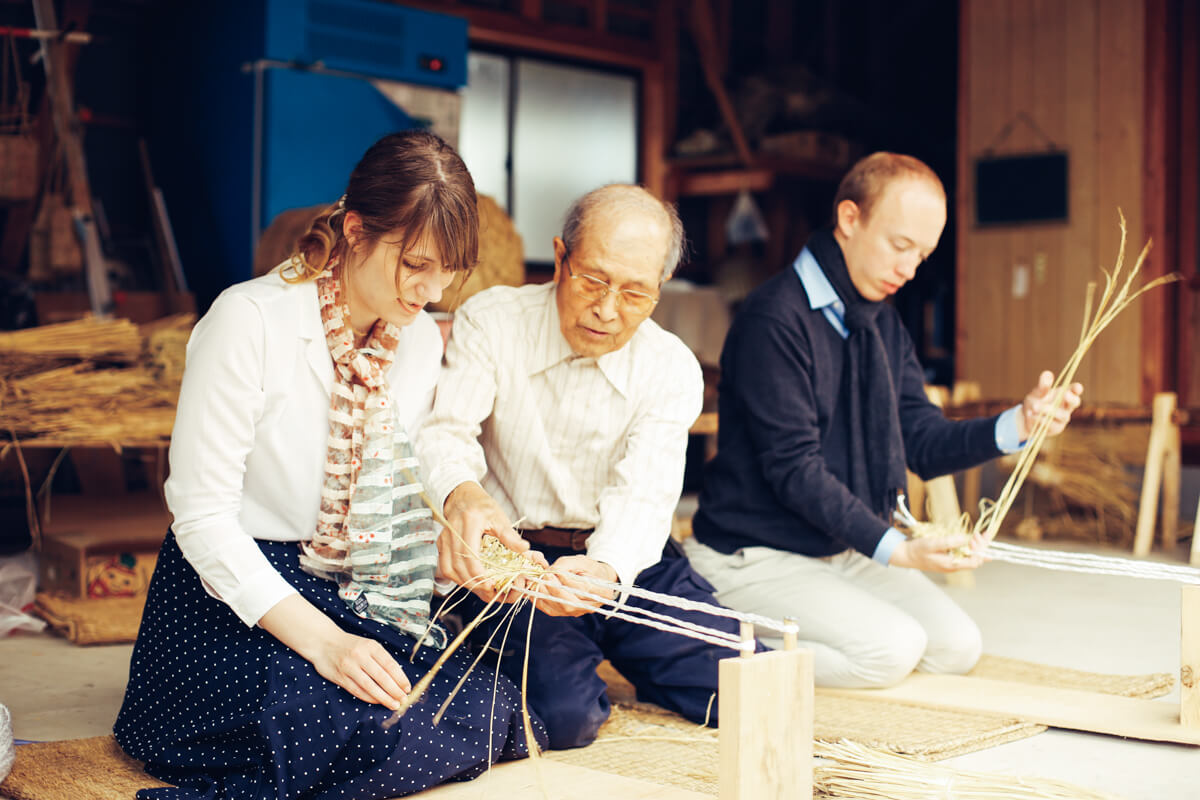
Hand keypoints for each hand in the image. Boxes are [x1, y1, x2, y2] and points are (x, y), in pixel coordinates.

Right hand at [308, 627, 412, 709]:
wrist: (323, 642)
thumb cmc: (350, 645)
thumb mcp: (367, 645)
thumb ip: (381, 659)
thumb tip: (398, 678)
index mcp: (371, 646)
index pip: (390, 664)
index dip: (400, 678)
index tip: (407, 688)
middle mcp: (360, 656)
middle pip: (382, 677)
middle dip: (395, 690)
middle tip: (403, 699)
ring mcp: (349, 667)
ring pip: (370, 686)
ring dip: (383, 697)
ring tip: (394, 704)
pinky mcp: (340, 677)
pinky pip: (357, 690)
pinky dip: (369, 697)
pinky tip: (377, 701)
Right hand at [440, 481, 535, 600]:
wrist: (462, 496)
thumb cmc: (482, 506)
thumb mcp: (499, 517)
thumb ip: (510, 535)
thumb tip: (525, 549)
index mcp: (469, 523)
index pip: (470, 556)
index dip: (479, 574)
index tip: (492, 585)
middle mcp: (452, 532)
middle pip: (458, 566)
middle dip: (474, 583)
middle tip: (490, 591)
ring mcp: (443, 539)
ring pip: (449, 569)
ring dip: (465, 582)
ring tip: (482, 588)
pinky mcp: (440, 545)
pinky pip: (445, 566)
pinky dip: (457, 577)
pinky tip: (470, 580)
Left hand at [531, 556, 617, 616]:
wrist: (592, 579)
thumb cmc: (588, 568)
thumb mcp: (580, 561)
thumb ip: (566, 565)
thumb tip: (551, 572)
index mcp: (603, 592)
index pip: (583, 588)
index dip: (567, 580)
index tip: (554, 571)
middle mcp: (592, 606)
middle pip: (571, 602)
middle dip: (554, 589)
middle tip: (544, 576)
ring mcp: (579, 612)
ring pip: (560, 608)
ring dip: (546, 595)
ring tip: (537, 582)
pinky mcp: (567, 614)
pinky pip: (552, 611)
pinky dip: (541, 601)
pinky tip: (535, 591)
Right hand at [889, 532, 987, 572]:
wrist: (907, 556)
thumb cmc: (917, 550)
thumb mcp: (931, 544)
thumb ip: (948, 542)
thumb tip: (964, 538)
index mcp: (951, 564)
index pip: (974, 561)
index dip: (979, 550)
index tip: (975, 536)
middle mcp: (954, 566)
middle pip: (976, 560)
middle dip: (981, 547)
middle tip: (981, 533)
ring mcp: (952, 564)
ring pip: (971, 559)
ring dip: (977, 547)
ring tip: (979, 535)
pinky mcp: (949, 560)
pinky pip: (965, 556)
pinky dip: (971, 549)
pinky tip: (973, 543)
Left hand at [1016, 370, 1082, 440]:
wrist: (1025, 418)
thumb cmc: (1035, 401)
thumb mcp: (1037, 392)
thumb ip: (1042, 385)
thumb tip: (1047, 374)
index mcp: (1064, 394)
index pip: (1074, 390)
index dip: (1077, 389)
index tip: (1077, 387)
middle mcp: (1066, 406)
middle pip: (1075, 403)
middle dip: (1072, 399)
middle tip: (1066, 395)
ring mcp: (1062, 418)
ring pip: (1062, 415)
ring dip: (1048, 410)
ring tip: (1034, 406)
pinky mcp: (1056, 428)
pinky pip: (1051, 424)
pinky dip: (1040, 419)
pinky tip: (1031, 415)